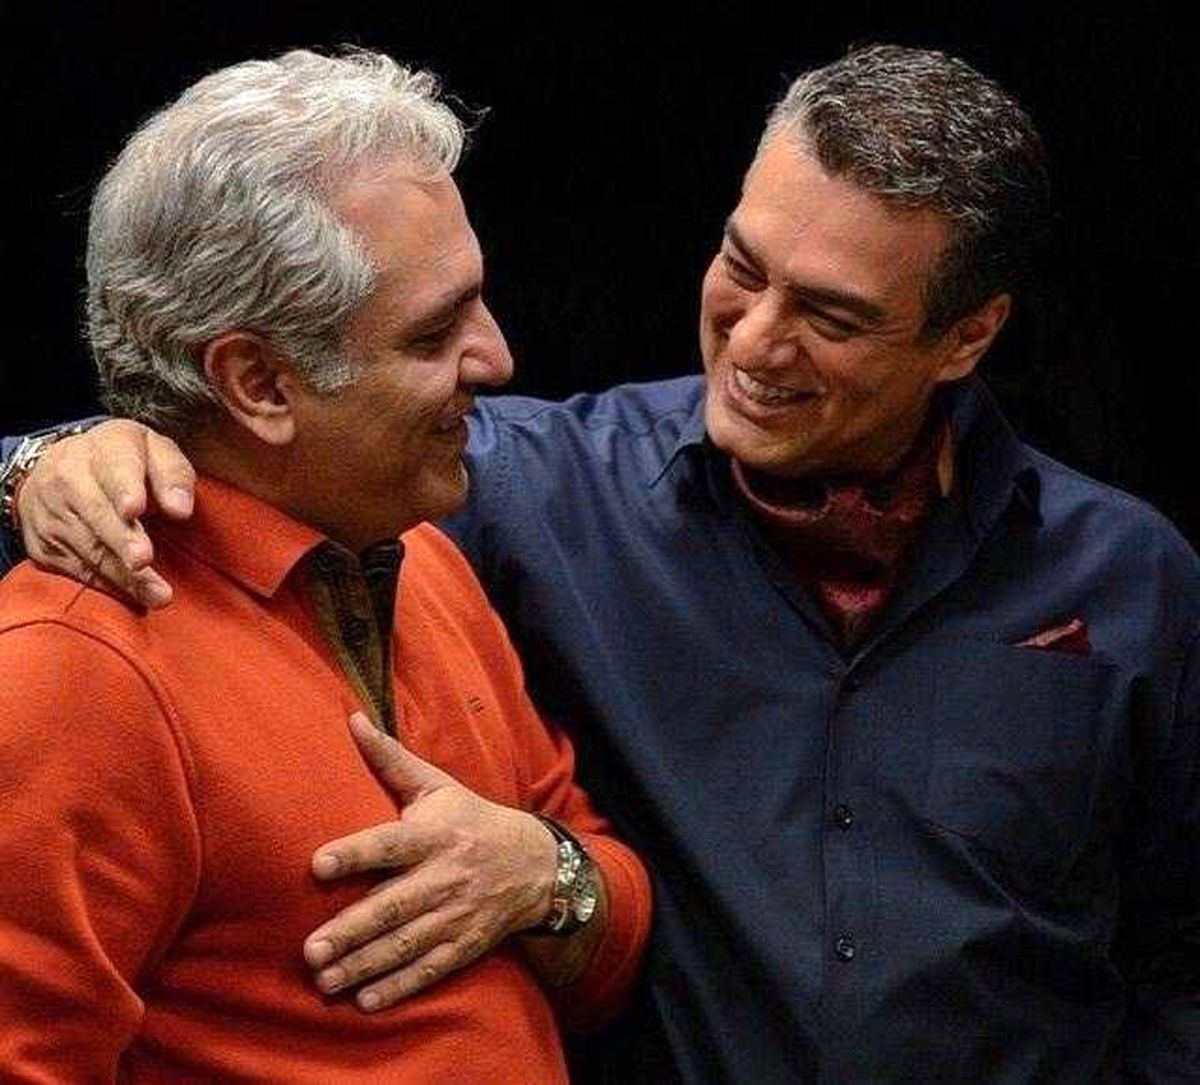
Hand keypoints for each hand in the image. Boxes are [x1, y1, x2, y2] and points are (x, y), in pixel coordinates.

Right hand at [18, 420, 195, 607]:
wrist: (62, 468)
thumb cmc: (125, 464)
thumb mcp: (156, 452)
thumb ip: (173, 475)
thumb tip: (181, 509)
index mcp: (105, 448)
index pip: (114, 466)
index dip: (123, 488)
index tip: (134, 509)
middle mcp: (69, 478)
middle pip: (97, 513)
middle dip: (121, 539)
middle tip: (144, 560)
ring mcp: (51, 513)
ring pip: (88, 548)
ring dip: (123, 574)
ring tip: (157, 594)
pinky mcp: (44, 545)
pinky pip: (77, 569)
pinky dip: (107, 585)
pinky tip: (135, 597)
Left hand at [304, 712, 557, 1011]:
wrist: (535, 863)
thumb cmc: (470, 818)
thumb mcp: (438, 785)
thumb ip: (391, 759)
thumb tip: (351, 718)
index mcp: (434, 834)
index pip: (390, 843)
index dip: (355, 853)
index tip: (317, 865)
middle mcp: (445, 876)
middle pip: (393, 905)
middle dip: (351, 930)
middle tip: (310, 950)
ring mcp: (457, 915)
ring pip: (406, 944)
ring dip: (365, 965)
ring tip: (324, 979)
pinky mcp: (465, 945)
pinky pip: (430, 969)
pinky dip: (400, 987)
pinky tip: (365, 1001)